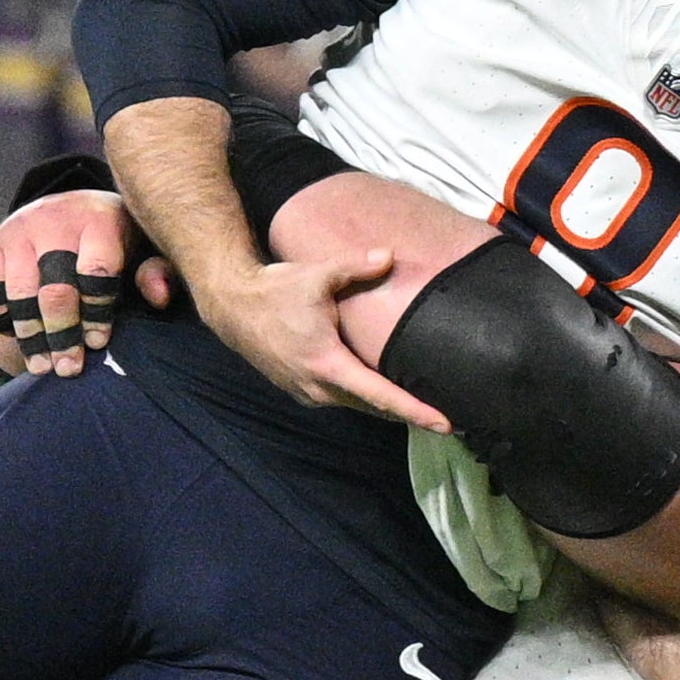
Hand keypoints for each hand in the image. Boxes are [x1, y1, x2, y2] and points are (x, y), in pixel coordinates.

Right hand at [0, 189, 173, 377]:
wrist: (67, 212)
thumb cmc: (114, 243)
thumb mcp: (141, 250)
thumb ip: (155, 272)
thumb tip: (160, 297)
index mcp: (98, 218)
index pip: (96, 271)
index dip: (96, 313)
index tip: (98, 343)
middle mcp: (55, 219)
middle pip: (55, 289)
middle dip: (63, 334)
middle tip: (69, 367)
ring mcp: (19, 232)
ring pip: (20, 294)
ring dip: (32, 337)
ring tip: (44, 368)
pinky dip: (2, 319)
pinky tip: (19, 343)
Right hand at [194, 246, 448, 429]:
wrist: (233, 307)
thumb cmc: (275, 291)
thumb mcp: (317, 275)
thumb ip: (356, 266)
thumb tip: (389, 255)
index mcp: (328, 365)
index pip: (381, 396)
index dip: (415, 411)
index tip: (445, 424)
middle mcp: (319, 388)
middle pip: (375, 408)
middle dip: (409, 414)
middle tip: (446, 418)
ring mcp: (307, 393)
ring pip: (358, 407)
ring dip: (386, 407)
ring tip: (419, 406)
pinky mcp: (300, 391)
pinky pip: (341, 401)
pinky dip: (364, 399)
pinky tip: (381, 391)